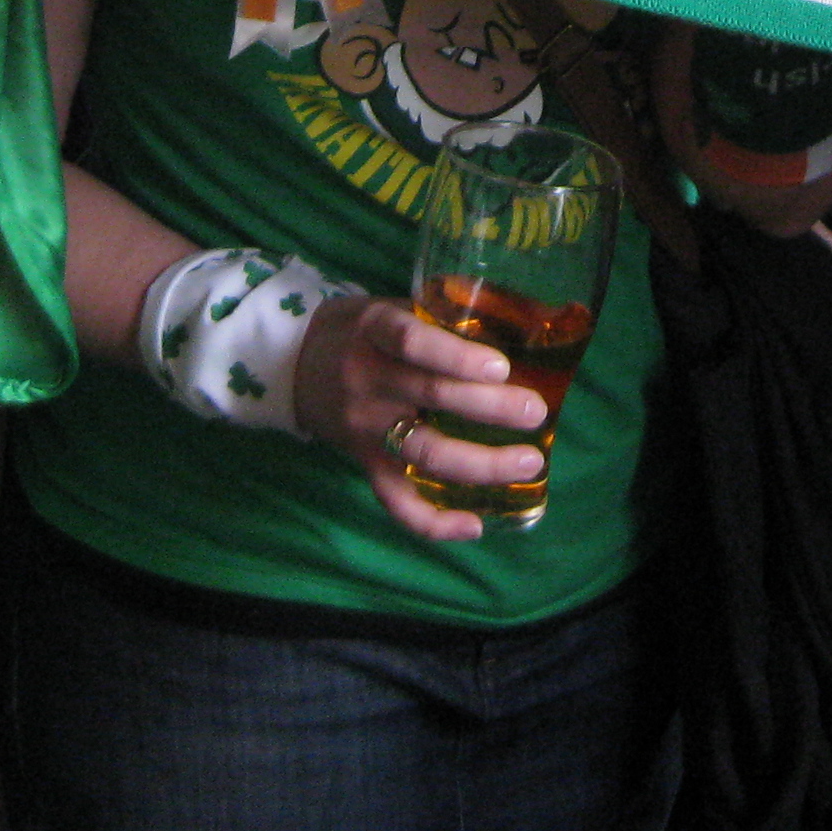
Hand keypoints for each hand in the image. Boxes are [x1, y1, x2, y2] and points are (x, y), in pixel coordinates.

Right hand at [288, 293, 549, 542]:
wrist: (297, 362)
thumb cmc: (365, 330)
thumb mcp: (392, 306)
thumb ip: (442, 316)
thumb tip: (522, 324)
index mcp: (375, 330)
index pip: (412, 342)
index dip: (456, 356)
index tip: (501, 366)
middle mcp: (366, 379)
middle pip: (430, 397)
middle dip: (490, 408)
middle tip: (534, 413)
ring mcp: (365, 428)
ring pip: (423, 454)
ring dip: (480, 464)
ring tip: (529, 462)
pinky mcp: (365, 464)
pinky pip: (396, 501)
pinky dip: (434, 522)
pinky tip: (475, 524)